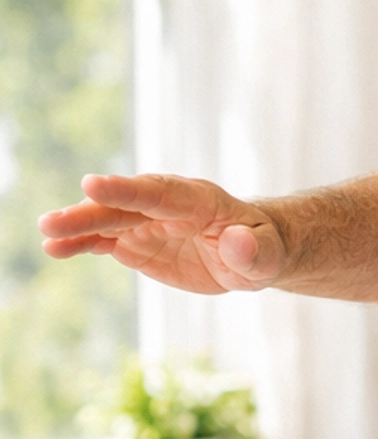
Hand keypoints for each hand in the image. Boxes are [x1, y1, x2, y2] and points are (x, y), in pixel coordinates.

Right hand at [39, 172, 287, 295]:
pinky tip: (55, 248)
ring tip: (48, 235)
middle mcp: (165, 206)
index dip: (126, 189)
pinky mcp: (137, 240)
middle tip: (52, 222)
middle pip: (124, 207)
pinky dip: (81, 244)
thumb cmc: (263, 248)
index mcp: (197, 201)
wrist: (250, 250)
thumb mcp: (267, 255)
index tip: (92, 184)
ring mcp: (147, 222)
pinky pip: (105, 240)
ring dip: (76, 227)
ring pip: (108, 221)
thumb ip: (253, 251)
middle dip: (90, 213)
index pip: (159, 193)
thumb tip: (238, 242)